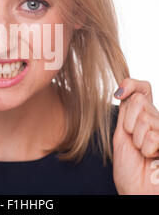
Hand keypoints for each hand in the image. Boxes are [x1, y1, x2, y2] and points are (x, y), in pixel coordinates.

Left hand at [113, 78, 158, 194]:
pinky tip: (152, 157)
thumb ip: (126, 113)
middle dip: (128, 122)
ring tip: (142, 152)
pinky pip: (154, 136)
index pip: (142, 89)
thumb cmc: (128, 167)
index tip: (119, 93)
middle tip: (132, 140)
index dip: (131, 84)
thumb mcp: (121, 135)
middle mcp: (156, 120)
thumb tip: (123, 91)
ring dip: (137, 139)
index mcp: (142, 117)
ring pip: (146, 119)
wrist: (136, 190)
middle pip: (139, 101)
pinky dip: (147, 148)